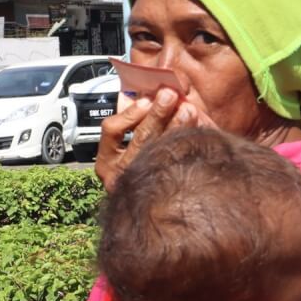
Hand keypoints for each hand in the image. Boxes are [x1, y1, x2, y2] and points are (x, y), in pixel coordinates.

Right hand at [95, 88, 216, 191]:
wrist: (152, 208)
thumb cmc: (135, 163)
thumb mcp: (124, 143)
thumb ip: (130, 119)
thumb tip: (139, 92)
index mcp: (106, 161)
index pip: (112, 131)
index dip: (130, 113)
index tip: (146, 100)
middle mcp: (119, 176)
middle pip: (141, 141)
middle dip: (157, 115)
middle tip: (170, 96)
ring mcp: (140, 186)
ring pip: (160, 153)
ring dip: (176, 127)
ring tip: (188, 110)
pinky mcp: (162, 193)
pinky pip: (176, 165)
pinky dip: (186, 145)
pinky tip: (194, 132)